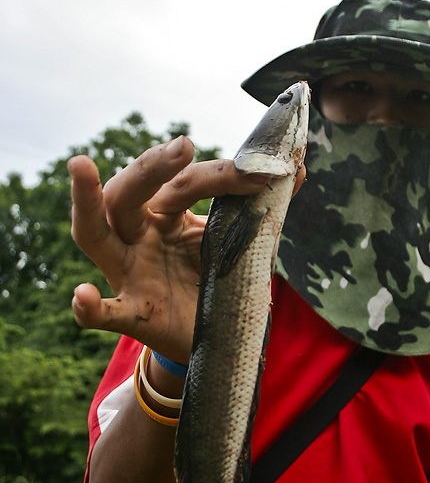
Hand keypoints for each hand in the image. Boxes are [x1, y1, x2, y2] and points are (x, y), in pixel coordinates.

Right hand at [69, 135, 303, 361]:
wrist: (216, 338)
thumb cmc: (218, 281)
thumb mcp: (240, 243)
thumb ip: (260, 210)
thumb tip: (295, 169)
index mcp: (165, 215)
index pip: (181, 184)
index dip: (220, 175)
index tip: (262, 170)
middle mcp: (139, 236)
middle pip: (128, 193)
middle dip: (150, 166)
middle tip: (183, 145)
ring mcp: (129, 273)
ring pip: (95, 233)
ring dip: (87, 200)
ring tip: (81, 165)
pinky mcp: (133, 315)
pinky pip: (105, 313)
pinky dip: (90, 306)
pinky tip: (83, 296)